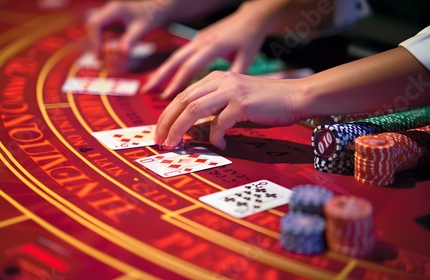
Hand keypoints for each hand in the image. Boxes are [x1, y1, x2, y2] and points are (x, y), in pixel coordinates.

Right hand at [86, 1, 167, 57]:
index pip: (94, 24)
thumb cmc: (151, 19)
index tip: (99, 55)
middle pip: (91, 27)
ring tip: (102, 59)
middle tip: (99, 60)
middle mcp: (108, 11)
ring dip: (96, 44)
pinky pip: (100, 32)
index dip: (94, 40)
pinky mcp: (110, 22)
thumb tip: (122, 52)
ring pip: (94, 30)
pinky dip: (101, 43)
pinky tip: (107, 54)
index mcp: (114, 10)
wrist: (156, 11)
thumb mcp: (141, 30)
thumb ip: (131, 40)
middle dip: (93, 43)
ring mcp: (108, 16)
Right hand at [142, 2, 267, 98]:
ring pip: (176, 56)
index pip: (191, 66)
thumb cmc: (250, 37)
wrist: (251, 17)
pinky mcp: (198, 40)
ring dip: (162, 71)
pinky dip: (172, 66)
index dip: (177, 82)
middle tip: (147, 90)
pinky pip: (182, 54)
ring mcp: (198, 39)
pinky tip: (165, 76)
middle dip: (160, 75)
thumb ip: (233, 77)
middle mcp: (202, 41)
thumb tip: (225, 97)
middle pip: (176, 60)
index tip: (166, 95)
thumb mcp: (247, 58)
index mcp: (213, 46)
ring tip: (150, 85)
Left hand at [155, 71, 302, 149]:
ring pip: (194, 110)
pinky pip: (219, 123)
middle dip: (167, 123)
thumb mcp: (235, 100)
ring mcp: (231, 91)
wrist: (296, 97)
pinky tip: (219, 145)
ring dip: (180, 129)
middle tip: (161, 141)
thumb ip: (214, 108)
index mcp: (216, 78)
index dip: (167, 115)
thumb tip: (191, 127)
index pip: (183, 96)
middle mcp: (221, 81)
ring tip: (174, 144)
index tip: (161, 132)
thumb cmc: (266, 103)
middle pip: (183, 101)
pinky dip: (214, 137)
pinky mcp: (242, 103)